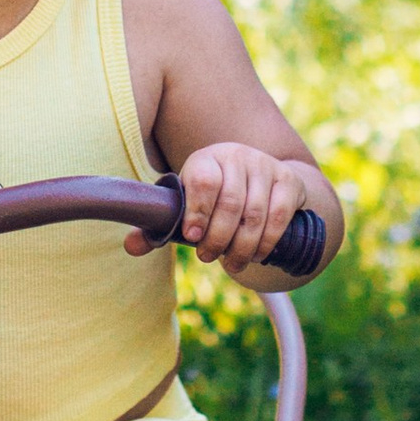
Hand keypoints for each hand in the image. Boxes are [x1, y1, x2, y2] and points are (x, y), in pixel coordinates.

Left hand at [143, 143, 320, 285]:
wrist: (260, 177)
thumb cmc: (213, 197)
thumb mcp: (187, 203)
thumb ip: (161, 225)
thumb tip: (131, 247)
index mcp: (205, 159)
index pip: (202, 180)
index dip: (197, 211)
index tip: (192, 237)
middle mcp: (236, 156)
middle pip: (230, 202)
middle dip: (218, 238)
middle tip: (208, 257)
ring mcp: (264, 166)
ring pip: (255, 213)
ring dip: (242, 246)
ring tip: (231, 264)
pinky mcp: (288, 180)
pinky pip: (279, 216)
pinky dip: (266, 241)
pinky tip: (256, 254)